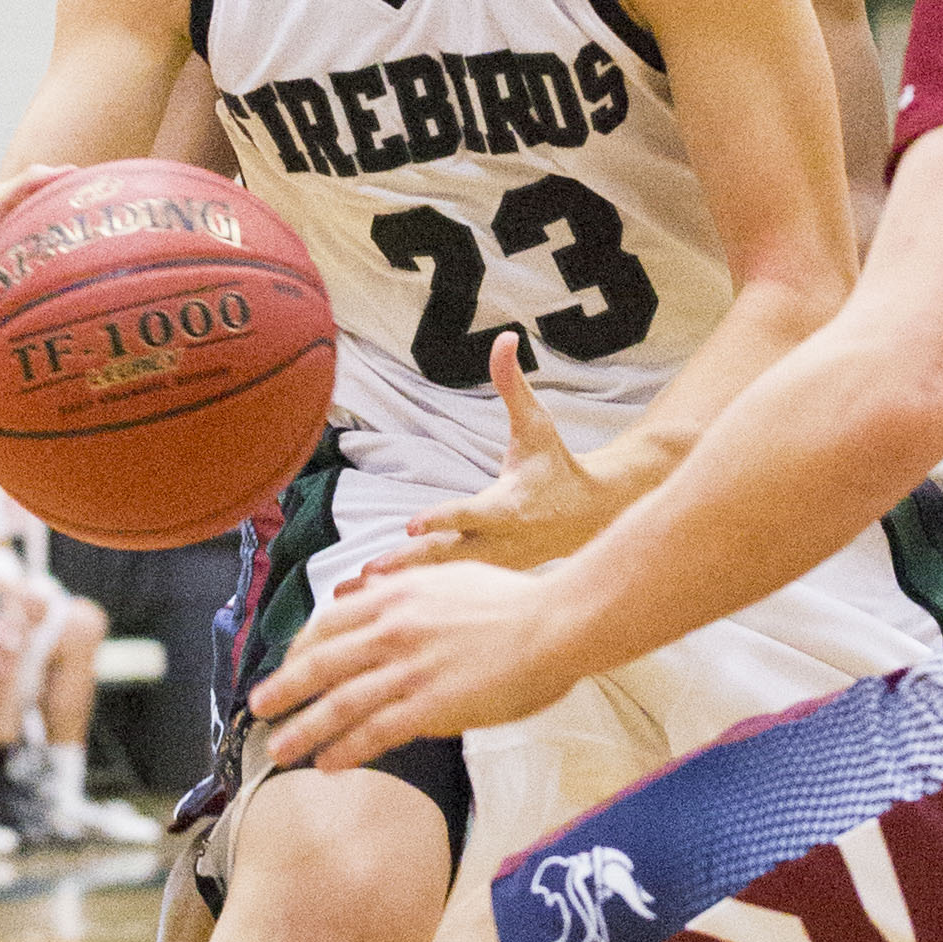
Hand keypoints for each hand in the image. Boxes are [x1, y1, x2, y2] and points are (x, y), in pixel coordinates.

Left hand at [252, 559, 571, 768]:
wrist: (555, 624)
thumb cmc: (517, 603)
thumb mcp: (452, 579)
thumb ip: (413, 591)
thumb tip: (386, 593)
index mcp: (397, 596)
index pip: (329, 623)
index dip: (301, 649)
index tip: (290, 666)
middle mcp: (392, 630)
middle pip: (320, 663)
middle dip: (284, 689)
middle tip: (260, 709)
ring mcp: (408, 669)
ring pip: (338, 703)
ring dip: (303, 729)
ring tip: (281, 749)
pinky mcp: (430, 705)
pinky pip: (375, 732)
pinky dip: (346, 749)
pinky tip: (328, 764)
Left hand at [368, 333, 640, 577]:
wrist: (591, 517)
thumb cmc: (556, 465)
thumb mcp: (537, 424)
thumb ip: (513, 385)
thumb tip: (504, 336)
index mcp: (510, 505)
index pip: (473, 513)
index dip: (445, 518)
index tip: (412, 524)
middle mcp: (498, 540)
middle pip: (448, 554)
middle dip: (408, 564)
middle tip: (370, 572)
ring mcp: (490, 565)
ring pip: (438, 580)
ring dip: (396, 585)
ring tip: (351, 592)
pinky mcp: (481, 580)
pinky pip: (439, 591)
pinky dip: (405, 598)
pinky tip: (364, 605)